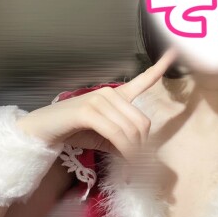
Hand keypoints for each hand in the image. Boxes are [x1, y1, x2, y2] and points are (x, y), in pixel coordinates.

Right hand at [16, 47, 177, 161]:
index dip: (160, 68)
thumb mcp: (104, 138)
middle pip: (142, 122)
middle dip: (142, 147)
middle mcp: (110, 93)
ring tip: (127, 166)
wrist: (42, 131)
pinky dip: (123, 150)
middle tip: (134, 164)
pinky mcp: (89, 111)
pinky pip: (116, 133)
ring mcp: (99, 100)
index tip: (174, 51)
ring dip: (133, 153)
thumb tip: (140, 155)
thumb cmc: (73, 131)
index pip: (142, 80)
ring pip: (131, 130)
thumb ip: (123, 141)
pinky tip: (123, 160)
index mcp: (116, 96)